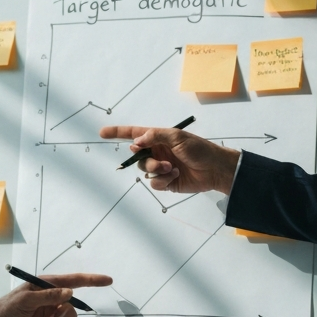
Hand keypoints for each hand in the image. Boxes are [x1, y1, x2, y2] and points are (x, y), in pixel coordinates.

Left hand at [0, 272, 112, 316]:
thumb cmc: (6, 310)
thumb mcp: (26, 301)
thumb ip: (49, 296)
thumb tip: (70, 292)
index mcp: (45, 286)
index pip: (73, 281)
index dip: (92, 280)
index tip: (108, 281)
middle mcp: (50, 299)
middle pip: (72, 307)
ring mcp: (48, 314)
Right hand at [100, 124, 239, 194]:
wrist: (215, 169)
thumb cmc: (199, 149)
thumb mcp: (177, 137)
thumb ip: (155, 136)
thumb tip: (135, 142)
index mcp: (158, 138)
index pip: (134, 135)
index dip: (117, 133)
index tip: (101, 133)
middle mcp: (157, 152)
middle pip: (138, 157)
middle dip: (147, 161)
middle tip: (162, 163)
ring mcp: (161, 167)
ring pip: (145, 171)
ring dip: (156, 171)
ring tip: (171, 169)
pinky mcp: (166, 182)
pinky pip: (154, 183)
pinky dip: (162, 181)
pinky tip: (175, 177)